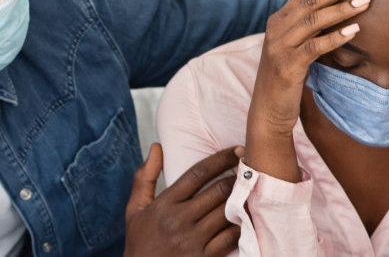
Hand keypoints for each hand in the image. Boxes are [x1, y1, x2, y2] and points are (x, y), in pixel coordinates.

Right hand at [125, 143, 242, 256]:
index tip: (236, 150)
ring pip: (227, 213)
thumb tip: (156, 146)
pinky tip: (247, 218)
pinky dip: (241, 227)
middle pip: (218, 191)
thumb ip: (145, 177)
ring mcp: (192, 240)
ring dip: (243, 200)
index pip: (197, 173)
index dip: (220, 159)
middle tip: (250, 168)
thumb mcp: (135, 209)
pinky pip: (230, 238)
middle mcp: (179, 220)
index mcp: (164, 204)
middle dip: (238, 177)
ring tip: (253, 190)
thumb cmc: (139, 241)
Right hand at [245, 0, 367, 180]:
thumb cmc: (283, 72)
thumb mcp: (288, 39)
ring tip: (366, 0)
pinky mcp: (288, 66)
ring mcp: (280, 47)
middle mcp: (276, 28)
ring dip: (341, 9)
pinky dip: (335, 37)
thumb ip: (296, 10)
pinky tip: (354, 30)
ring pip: (314, 21)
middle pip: (310, 1)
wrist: (268, 108)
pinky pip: (314, 47)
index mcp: (278, 19)